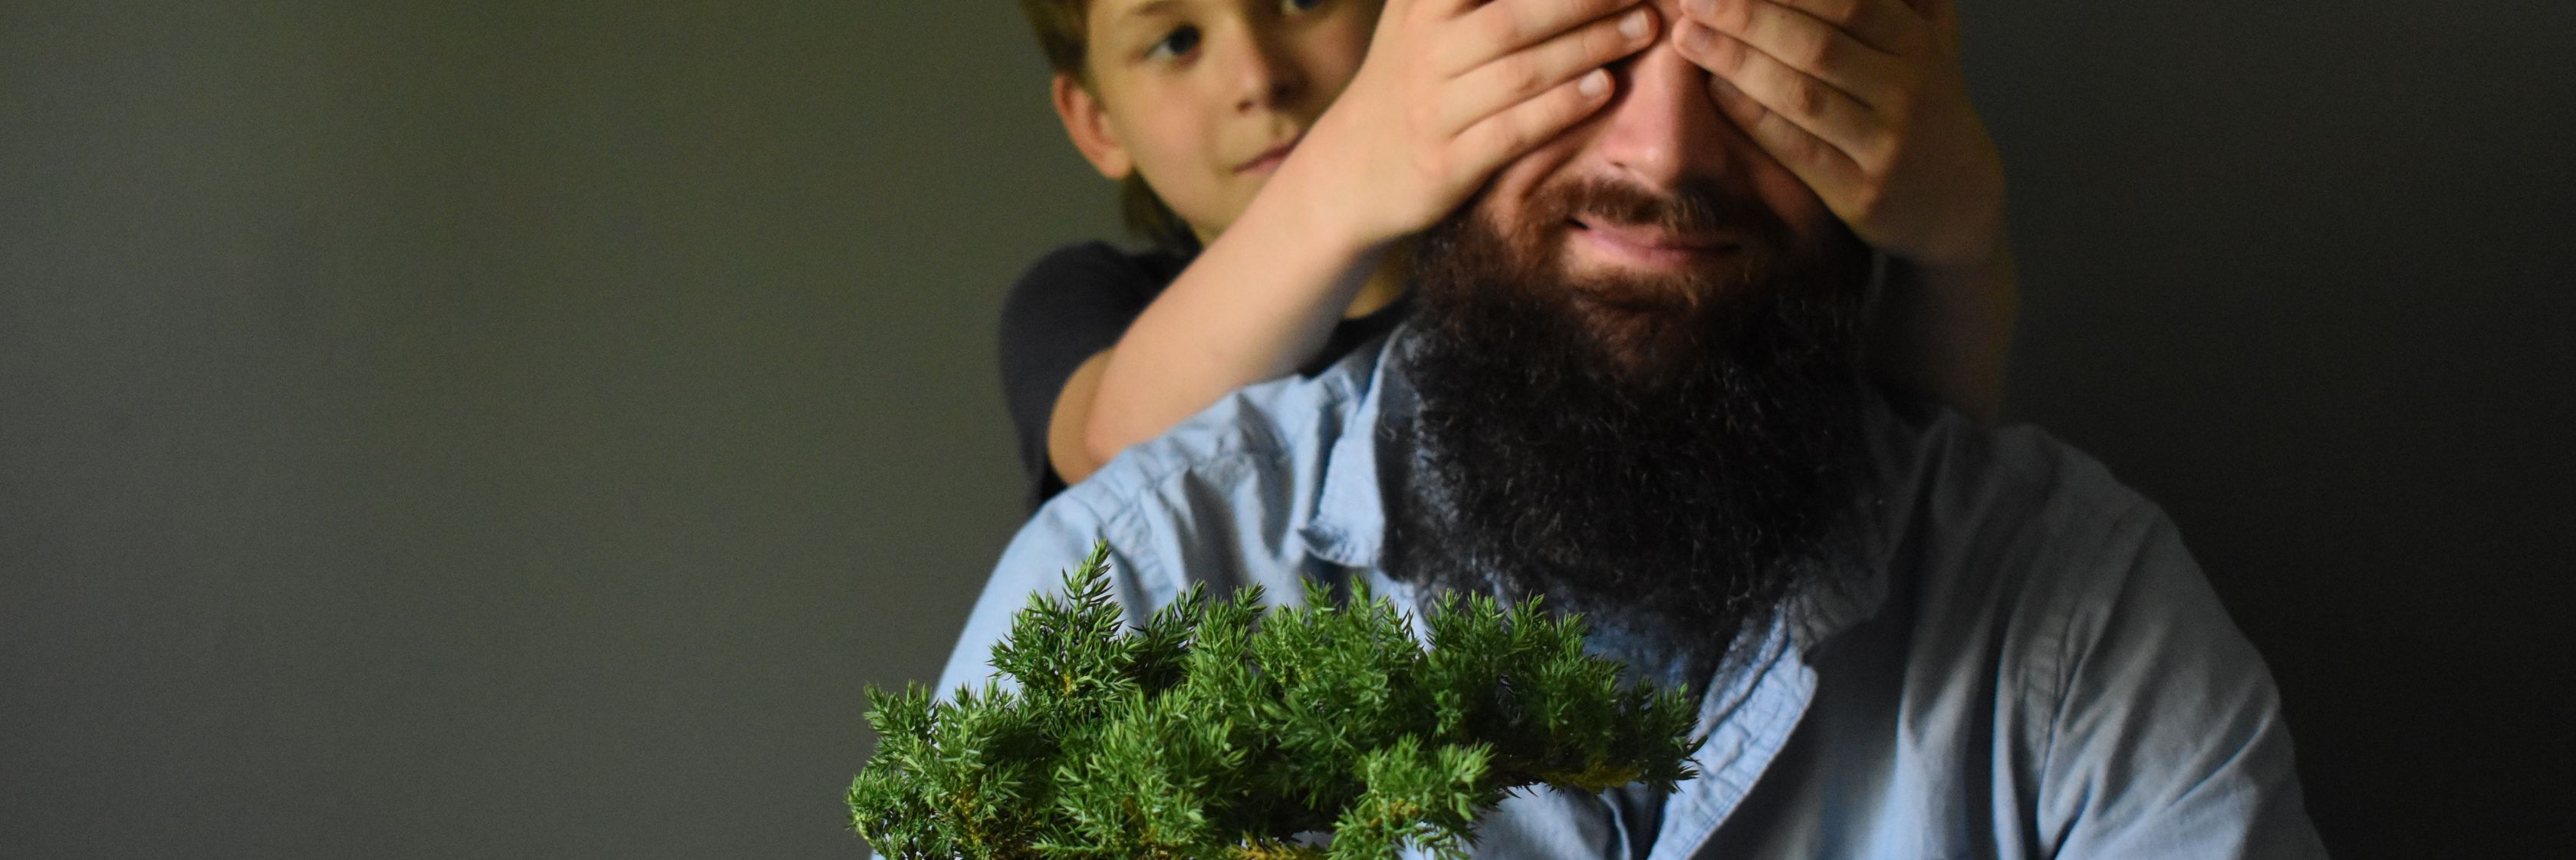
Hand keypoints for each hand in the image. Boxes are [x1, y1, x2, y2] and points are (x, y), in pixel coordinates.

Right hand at [1282, 0, 1660, 250]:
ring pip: (1521, 72)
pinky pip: (1513, 131)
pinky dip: (1562, 108)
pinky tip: (1604, 89)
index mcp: (1422, 8)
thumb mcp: (1418, 16)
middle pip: (1514, 17)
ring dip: (1590, 47)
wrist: (1349, 170)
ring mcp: (1433, 109)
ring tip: (1642, 29)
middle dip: (1586, 0)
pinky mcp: (1446, 162)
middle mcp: (1423, 52)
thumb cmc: (1408, 80)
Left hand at [1669, 0, 2006, 270]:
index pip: (1850, 4)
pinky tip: (1715, 89)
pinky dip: (1751, 116)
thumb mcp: (1931, 39)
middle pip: (1817, 45)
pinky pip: (1795, 148)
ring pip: (1801, 95)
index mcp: (1920, 46)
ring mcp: (1885, 146)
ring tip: (1689, 38)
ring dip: (1736, 63)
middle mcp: (1908, 92)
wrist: (1959, 199)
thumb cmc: (1927, 105)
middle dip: (1747, 18)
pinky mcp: (1860, 194)